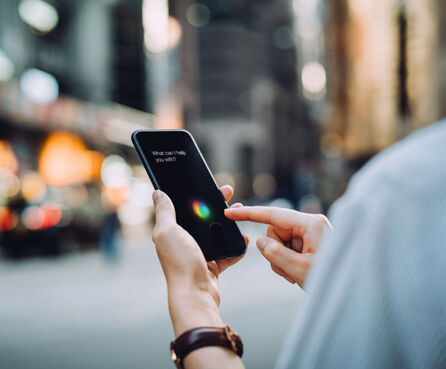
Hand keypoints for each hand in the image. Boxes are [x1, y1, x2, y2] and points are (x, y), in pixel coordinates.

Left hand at [151, 185, 248, 336]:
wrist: (196, 293)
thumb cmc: (180, 263)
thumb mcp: (168, 232)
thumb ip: (164, 212)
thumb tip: (157, 193)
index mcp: (171, 232)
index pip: (184, 207)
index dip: (196, 195)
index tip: (208, 185)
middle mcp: (184, 242)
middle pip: (203, 218)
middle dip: (216, 205)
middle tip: (229, 194)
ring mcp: (199, 254)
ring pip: (217, 233)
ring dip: (229, 223)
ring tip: (240, 212)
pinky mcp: (212, 265)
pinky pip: (227, 252)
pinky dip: (237, 246)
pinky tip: (244, 239)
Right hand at [224, 206, 331, 286]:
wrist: (354, 291)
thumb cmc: (333, 279)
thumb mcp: (300, 269)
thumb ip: (275, 254)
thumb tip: (260, 242)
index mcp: (310, 223)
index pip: (273, 214)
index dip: (249, 214)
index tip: (230, 212)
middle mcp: (311, 224)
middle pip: (275, 231)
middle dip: (275, 251)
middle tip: (287, 271)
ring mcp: (311, 233)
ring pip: (279, 242)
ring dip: (282, 260)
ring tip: (295, 275)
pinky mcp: (311, 242)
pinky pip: (288, 248)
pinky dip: (288, 262)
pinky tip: (299, 273)